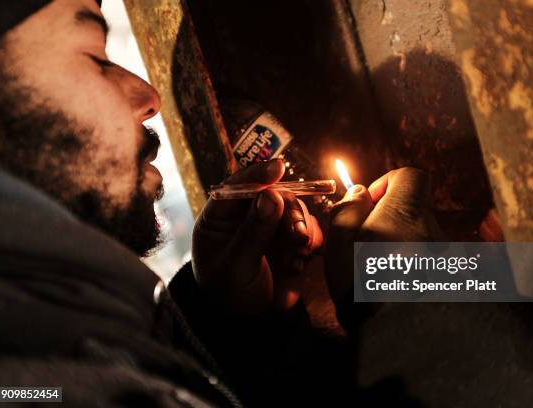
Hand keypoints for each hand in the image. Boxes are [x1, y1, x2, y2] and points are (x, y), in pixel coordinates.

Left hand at [192, 159, 322, 314]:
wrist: (246, 322)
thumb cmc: (227, 293)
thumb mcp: (235, 265)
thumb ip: (253, 232)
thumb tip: (272, 196)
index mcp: (221, 217)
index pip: (237, 186)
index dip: (257, 174)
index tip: (277, 167)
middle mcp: (248, 215)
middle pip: (275, 195)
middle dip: (290, 212)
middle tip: (297, 236)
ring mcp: (272, 227)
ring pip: (296, 211)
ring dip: (302, 230)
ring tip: (297, 256)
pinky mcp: (291, 242)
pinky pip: (309, 230)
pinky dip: (310, 243)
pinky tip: (298, 264)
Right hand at [325, 167, 440, 303]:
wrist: (401, 335)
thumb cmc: (364, 288)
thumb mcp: (339, 243)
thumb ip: (347, 210)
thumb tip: (359, 193)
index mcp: (405, 213)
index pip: (410, 176)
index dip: (386, 184)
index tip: (368, 206)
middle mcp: (432, 229)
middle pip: (412, 210)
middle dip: (390, 220)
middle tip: (366, 247)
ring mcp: (445, 256)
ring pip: (419, 238)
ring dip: (401, 246)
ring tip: (381, 273)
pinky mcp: (451, 278)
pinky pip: (430, 261)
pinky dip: (415, 266)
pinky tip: (398, 285)